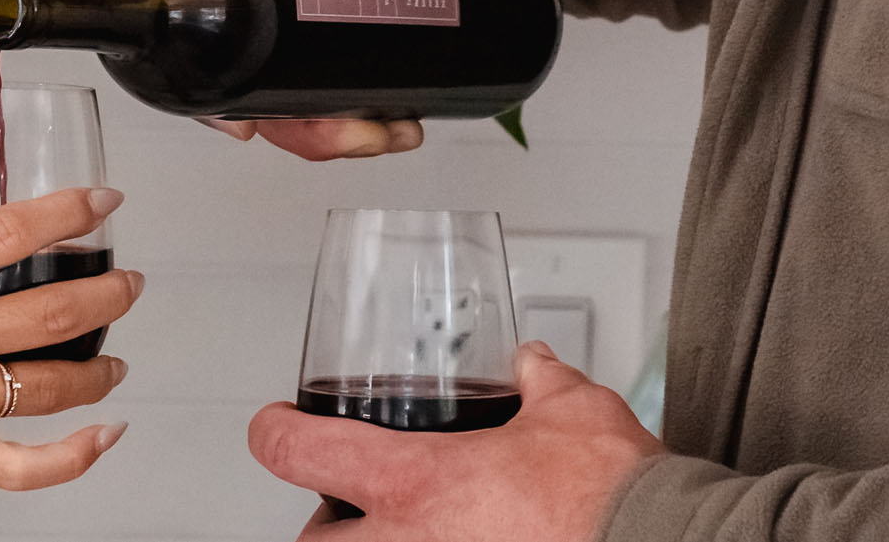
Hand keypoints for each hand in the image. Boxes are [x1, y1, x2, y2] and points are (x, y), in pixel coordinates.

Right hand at [0, 187, 141, 489]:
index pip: (9, 233)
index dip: (68, 214)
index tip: (101, 204)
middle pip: (51, 310)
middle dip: (106, 294)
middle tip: (127, 285)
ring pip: (50, 384)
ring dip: (98, 367)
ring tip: (115, 358)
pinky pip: (23, 464)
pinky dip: (74, 455)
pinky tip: (105, 436)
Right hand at [196, 0, 451, 160]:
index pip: (190, 22)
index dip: (210, 91)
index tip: (247, 126)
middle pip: (244, 80)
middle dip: (301, 126)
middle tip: (362, 134)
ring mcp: (278, 8)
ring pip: (283, 90)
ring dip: (330, 128)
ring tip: (392, 133)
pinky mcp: (315, 24)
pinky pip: (314, 79)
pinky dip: (346, 110)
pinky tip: (388, 122)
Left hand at [247, 343, 666, 540]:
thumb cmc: (612, 497)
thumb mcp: (572, 411)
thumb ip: (539, 381)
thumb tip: (531, 364)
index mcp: (415, 483)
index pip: (299, 451)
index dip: (275, 431)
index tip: (277, 425)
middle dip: (324, 523)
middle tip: (344, 506)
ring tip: (407, 530)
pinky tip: (464, 541)